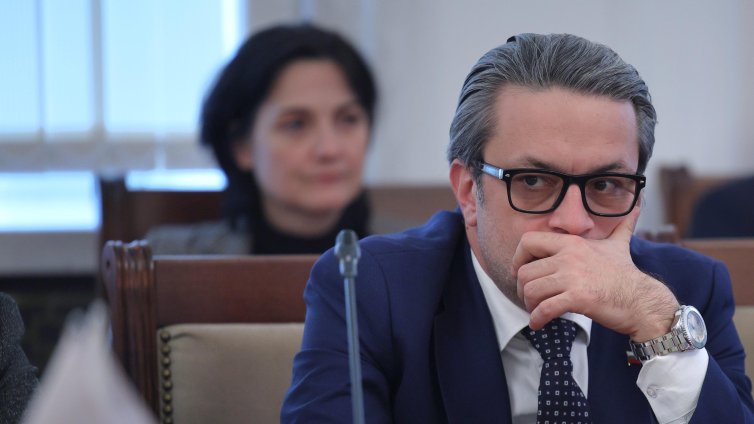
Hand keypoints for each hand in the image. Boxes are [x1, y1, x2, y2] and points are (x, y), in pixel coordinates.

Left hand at [512, 213, 678, 341]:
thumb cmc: (627, 275)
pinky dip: (537, 319)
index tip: (520, 271)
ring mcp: (573, 277)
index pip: (528, 241)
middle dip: (522, 288)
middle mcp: (569, 257)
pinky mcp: (578, 298)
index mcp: (572, 243)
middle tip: (529, 298)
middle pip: (525, 271)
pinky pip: (545, 309)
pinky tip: (538, 323)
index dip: (518, 257)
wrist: (643, 301)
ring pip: (531, 290)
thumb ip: (622, 227)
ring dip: (528, 305)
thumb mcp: (619, 245)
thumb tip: (636, 209)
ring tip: (534, 311)